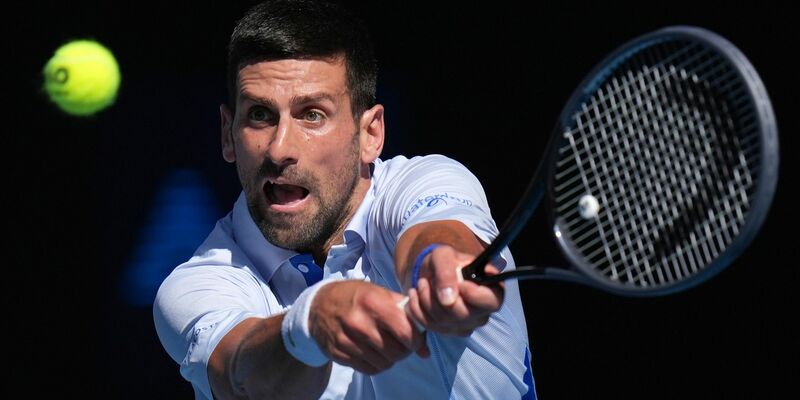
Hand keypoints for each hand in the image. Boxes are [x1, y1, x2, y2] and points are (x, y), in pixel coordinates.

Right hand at [309, 280, 428, 374]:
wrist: (319, 305)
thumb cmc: (356, 297)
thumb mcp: (379, 293)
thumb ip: (405, 314)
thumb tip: (425, 348)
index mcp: (373, 303)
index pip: (405, 331)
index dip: (416, 340)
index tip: (416, 340)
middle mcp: (359, 323)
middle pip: (396, 352)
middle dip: (404, 350)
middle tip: (402, 344)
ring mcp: (347, 340)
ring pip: (384, 363)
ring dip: (391, 358)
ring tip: (387, 346)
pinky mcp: (339, 354)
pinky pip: (369, 369)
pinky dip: (377, 364)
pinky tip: (374, 352)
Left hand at [404, 245, 503, 335]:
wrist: (433, 272)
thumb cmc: (445, 261)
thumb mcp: (444, 256)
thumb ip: (447, 272)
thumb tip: (448, 300)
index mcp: (492, 290)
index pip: (492, 302)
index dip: (474, 295)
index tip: (460, 283)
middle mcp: (482, 312)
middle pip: (462, 315)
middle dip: (438, 296)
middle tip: (427, 280)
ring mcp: (466, 324)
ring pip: (443, 321)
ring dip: (425, 300)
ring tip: (421, 283)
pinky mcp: (450, 331)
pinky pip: (430, 326)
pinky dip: (417, 309)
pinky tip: (416, 295)